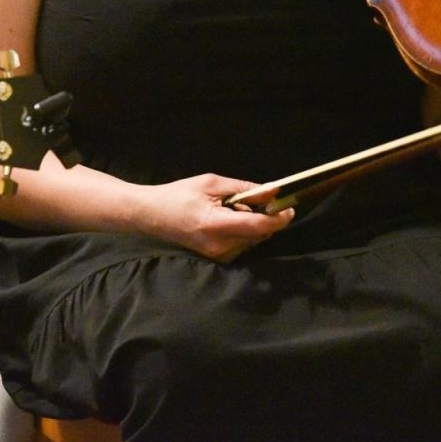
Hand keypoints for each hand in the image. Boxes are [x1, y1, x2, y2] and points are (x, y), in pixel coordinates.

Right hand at [144, 173, 293, 262]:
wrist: (152, 215)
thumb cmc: (178, 195)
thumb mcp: (210, 183)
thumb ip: (242, 188)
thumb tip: (271, 190)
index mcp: (215, 224)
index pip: (257, 226)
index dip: (277, 218)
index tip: (289, 207)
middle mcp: (220, 246)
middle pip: (259, 235)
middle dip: (266, 218)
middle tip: (260, 199)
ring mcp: (219, 255)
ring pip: (253, 241)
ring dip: (255, 225)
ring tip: (237, 208)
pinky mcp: (218, 258)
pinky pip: (243, 244)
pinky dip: (245, 231)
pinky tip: (230, 219)